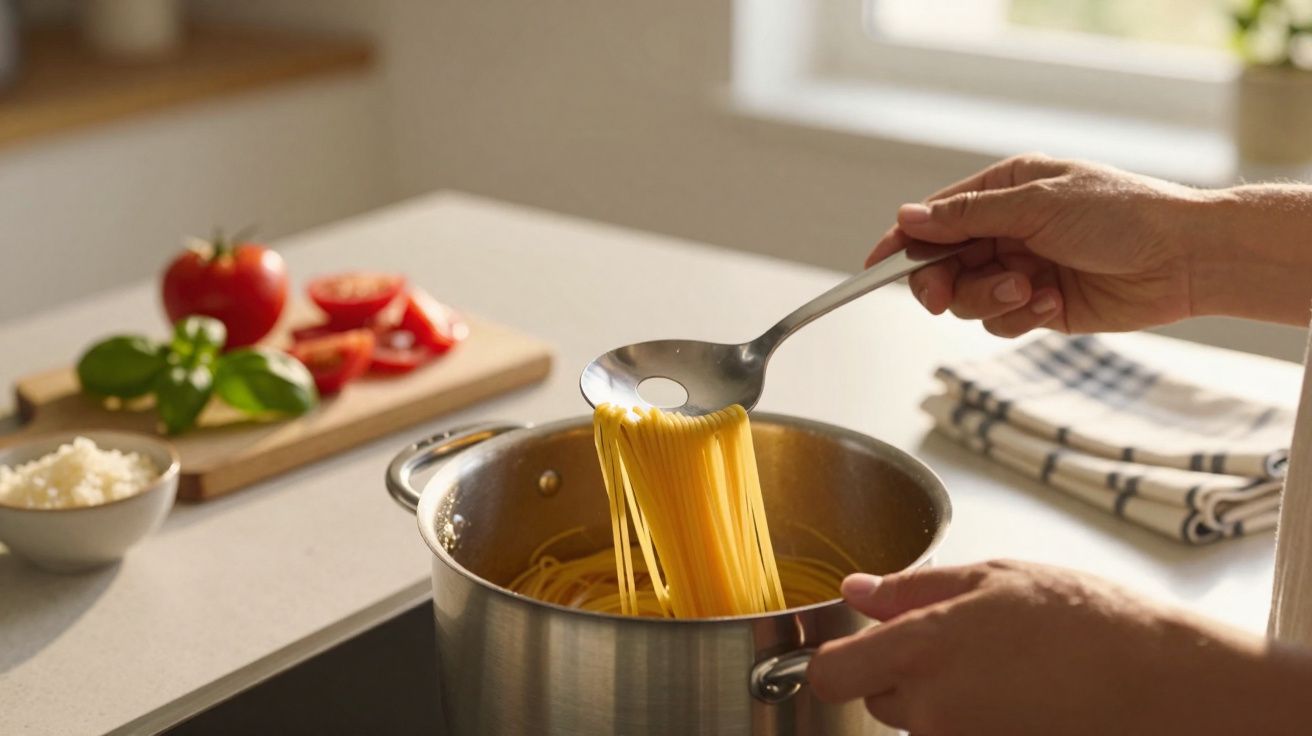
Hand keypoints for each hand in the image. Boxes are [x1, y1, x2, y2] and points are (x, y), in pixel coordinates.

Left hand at [807, 560, 1309, 735]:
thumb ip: (912, 589)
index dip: (833, 659)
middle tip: (957, 646)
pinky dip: (972, 720)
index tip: (849, 647)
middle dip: (899, 673)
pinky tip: (1015, 698)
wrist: (1163, 687)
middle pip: (874, 698)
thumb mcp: (995, 579)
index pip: (830, 674)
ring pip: (917, 722)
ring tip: (1000, 669)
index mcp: (922, 649)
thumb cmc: (1089, 624)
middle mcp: (932, 708)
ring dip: (938, 698)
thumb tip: (857, 591)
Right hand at [868, 154, 1206, 336]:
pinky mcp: (1039, 305)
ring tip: (1031, 288)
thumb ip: (967, 216)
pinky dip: (1018, 316)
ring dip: (990, 298)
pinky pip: (999, 321)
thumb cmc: (1121, 214)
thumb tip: (908, 217)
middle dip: (942, 282)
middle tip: (941, 295)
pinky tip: (1052, 300)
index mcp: (1002, 192)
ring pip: (967, 299)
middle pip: (941, 266)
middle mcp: (1006, 230)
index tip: (874, 267)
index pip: (934, 220)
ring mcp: (1020, 269)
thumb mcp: (1037, 204)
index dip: (901, 244)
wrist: (1183, 259)